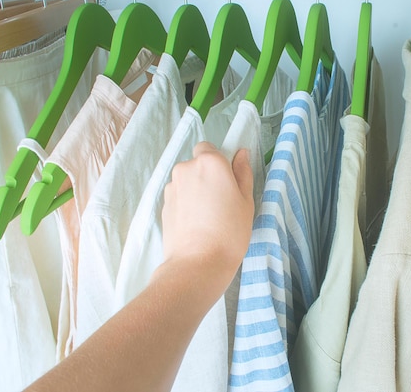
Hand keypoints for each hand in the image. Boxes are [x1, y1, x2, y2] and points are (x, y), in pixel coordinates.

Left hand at [160, 142, 254, 301]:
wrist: (198, 263)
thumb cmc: (230, 231)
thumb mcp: (246, 201)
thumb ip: (243, 172)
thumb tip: (241, 154)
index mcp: (209, 162)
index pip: (209, 148)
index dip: (219, 162)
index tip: (228, 182)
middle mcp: (186, 169)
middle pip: (197, 164)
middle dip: (207, 176)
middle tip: (222, 201)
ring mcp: (172, 187)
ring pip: (187, 181)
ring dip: (196, 190)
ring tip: (208, 216)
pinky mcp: (164, 205)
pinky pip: (179, 197)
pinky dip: (187, 204)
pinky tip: (197, 224)